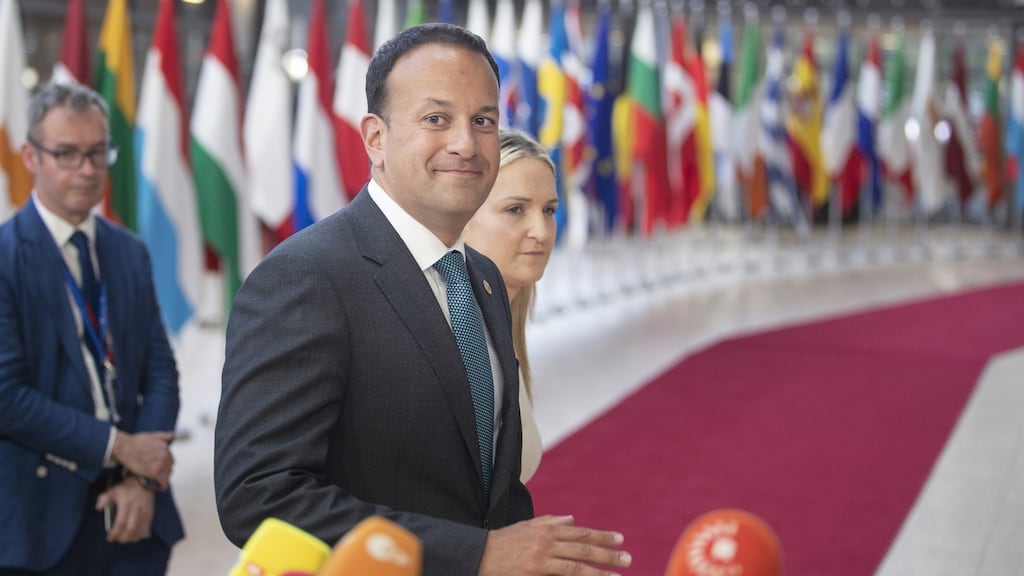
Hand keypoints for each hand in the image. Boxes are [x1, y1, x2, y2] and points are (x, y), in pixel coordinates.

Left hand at [95, 479, 155, 543]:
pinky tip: (135, 537)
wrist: (143, 482)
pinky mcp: (150, 513)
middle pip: (130, 528)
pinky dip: (141, 534)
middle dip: (123, 537)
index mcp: (126, 504)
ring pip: (139, 529)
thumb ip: (104, 498)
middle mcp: (136, 509)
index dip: (115, 532)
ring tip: (125, 540)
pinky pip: (146, 527)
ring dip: (132, 537)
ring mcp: (144, 512)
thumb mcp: (113, 490)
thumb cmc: (126, 488)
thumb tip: (98, 508)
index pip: (120, 522)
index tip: (110, 538)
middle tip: (117, 540)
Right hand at [111, 431, 173, 489]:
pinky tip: (156, 487)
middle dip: (163, 471)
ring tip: (154, 481)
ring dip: (161, 478)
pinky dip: (160, 486)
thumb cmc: (135, 442)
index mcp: (166, 448)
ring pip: (167, 475)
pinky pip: (163, 483)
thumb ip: (163, 436)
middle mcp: (166, 456)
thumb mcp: (151, 435)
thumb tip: (172, 436)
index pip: (170, 459)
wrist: (124, 448)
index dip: (164, 464)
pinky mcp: (155, 473)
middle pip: (169, 467)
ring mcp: (162, 464)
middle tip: (155, 475)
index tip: (158, 467)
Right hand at [479, 515, 630, 575]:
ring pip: (577, 565)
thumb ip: (549, 521)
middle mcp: (547, 541)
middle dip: (608, 553)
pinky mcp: (535, 572)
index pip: (580, 533)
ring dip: (600, 571)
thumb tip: (571, 518)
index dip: (601, 536)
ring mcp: (542, 558)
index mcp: (546, 528)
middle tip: (628, 559)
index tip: (619, 539)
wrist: (478, 553)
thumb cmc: (502, 541)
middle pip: (584, 548)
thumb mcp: (526, 526)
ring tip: (618, 575)